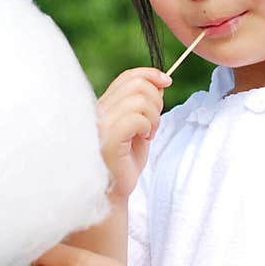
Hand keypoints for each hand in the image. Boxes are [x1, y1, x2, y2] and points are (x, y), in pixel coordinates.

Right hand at [96, 68, 170, 198]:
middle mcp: (98, 111)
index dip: (150, 74)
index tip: (166, 82)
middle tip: (154, 123)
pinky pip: (136, 119)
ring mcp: (100, 125)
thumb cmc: (126, 160)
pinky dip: (147, 127)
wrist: (114, 191)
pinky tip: (144, 139)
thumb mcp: (139, 125)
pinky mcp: (107, 140)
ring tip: (148, 133)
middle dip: (156, 101)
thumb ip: (145, 103)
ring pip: (139, 100)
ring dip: (153, 117)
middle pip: (136, 85)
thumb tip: (160, 81)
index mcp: (104, 105)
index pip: (127, 76)